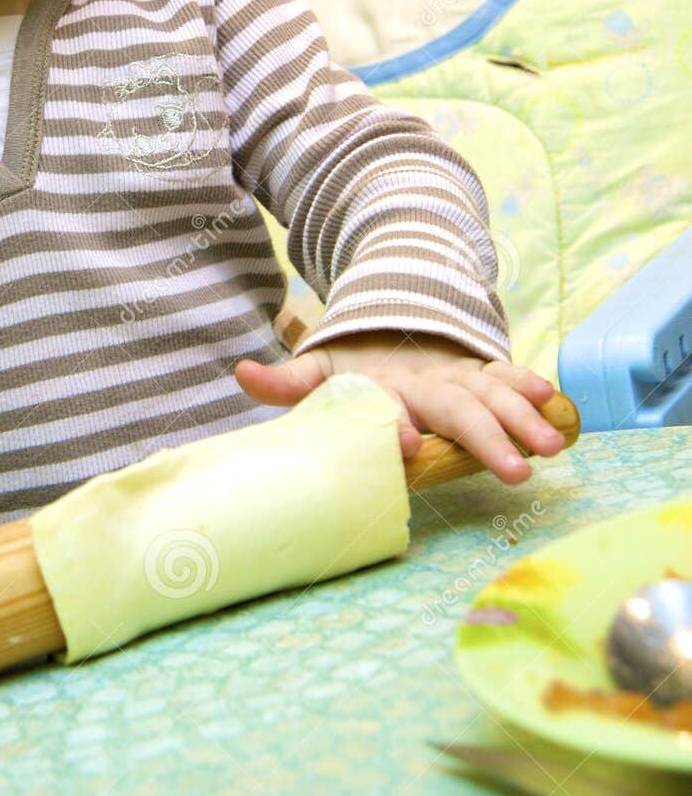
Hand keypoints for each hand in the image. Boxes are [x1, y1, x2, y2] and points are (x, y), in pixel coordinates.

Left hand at [234, 329, 564, 485]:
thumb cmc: (352, 366)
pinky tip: (555, 406)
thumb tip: (240, 372)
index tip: (406, 446)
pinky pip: (509, 377)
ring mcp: (457, 376)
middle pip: (456, 408)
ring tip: (548, 447)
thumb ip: (285, 381)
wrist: (389, 324)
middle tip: (514, 471)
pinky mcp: (481, 373)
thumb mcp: (316, 368)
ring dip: (520, 418)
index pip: (387, 406)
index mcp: (381, 385)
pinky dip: (532, 389)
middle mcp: (424, 381)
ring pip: (492, 395)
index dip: (393, 424)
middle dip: (485, 437)